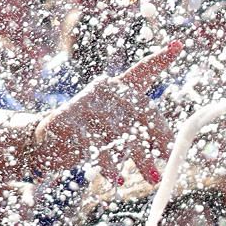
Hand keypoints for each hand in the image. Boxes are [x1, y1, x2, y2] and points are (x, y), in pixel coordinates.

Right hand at [31, 42, 179, 179]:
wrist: (47, 143)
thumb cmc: (92, 135)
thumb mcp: (119, 133)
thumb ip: (143, 136)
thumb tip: (171, 154)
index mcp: (118, 87)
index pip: (142, 71)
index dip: (160, 58)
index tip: (178, 46)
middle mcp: (104, 90)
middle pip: (141, 112)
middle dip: (159, 139)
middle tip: (172, 161)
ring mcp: (85, 103)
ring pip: (122, 134)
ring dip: (140, 159)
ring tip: (153, 178)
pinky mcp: (68, 120)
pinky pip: (96, 148)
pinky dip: (109, 167)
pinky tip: (117, 179)